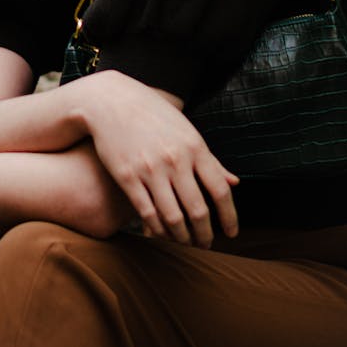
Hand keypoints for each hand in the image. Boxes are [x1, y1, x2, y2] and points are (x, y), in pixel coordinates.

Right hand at [80, 70, 238, 247]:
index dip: (229, 217)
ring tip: (186, 243)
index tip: (232, 233)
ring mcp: (149, 170)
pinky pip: (147, 213)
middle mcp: (175, 160)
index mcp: (195, 147)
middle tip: (206, 244)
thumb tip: (235, 183)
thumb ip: (211, 160)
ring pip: (172, 217)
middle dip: (205, 234)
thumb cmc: (153, 115)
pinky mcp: (127, 177)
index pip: (220, 191)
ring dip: (182, 237)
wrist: (110, 101)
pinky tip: (163, 234)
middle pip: (198, 210)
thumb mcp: (186, 131)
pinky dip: (158, 229)